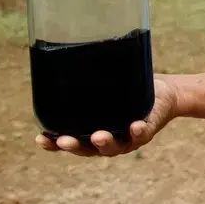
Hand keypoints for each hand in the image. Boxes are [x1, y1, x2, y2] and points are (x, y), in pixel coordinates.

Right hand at [34, 74, 178, 156]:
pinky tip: (135, 126)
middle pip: (87, 149)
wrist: (164, 93)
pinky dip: (138, 131)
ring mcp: (127, 138)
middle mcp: (108, 140)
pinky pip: (142, 135)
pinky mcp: (147, 131)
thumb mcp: (107, 86)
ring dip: (105, 143)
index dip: (53, 144)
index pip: (69, 141)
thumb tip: (65, 53)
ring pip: (114, 147)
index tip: (40, 140)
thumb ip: (90, 79)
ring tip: (98, 135)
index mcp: (92, 131)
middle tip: (64, 140)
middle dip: (75, 146)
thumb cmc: (129, 91)